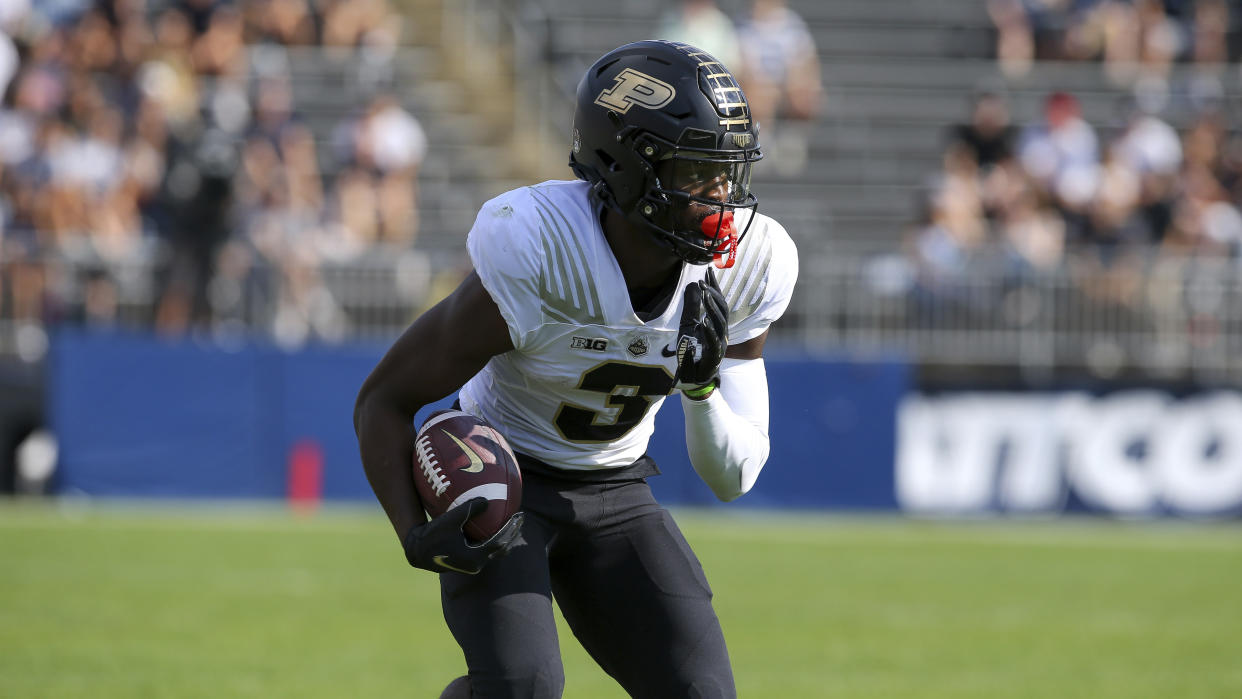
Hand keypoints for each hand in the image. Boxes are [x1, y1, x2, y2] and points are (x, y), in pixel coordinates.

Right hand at [402, 498, 523, 574]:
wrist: (417, 551)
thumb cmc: (432, 535)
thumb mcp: (450, 520)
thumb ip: (468, 509)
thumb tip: (486, 500)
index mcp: (474, 557)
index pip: (500, 542)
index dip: (511, 529)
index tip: (519, 515)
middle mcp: (476, 564)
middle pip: (502, 549)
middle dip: (512, 534)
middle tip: (520, 519)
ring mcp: (472, 564)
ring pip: (495, 551)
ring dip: (504, 538)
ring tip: (511, 524)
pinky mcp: (467, 561)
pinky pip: (486, 550)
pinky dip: (493, 539)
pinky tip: (492, 527)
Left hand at [674, 270, 727, 391]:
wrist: (693, 376)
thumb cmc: (692, 350)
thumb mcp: (688, 324)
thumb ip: (691, 306)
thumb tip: (692, 285)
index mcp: (717, 323)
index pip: (718, 300)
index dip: (715, 285)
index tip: (709, 270)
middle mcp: (722, 331)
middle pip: (722, 308)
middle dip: (713, 293)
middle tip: (703, 281)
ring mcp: (720, 343)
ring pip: (720, 322)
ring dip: (712, 307)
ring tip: (704, 294)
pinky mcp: (714, 355)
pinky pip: (714, 341)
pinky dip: (709, 330)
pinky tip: (703, 321)